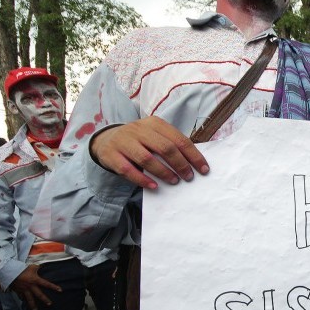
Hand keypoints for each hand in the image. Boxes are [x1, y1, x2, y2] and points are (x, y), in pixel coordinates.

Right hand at [9, 265, 61, 309]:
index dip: (54, 287)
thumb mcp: (32, 267)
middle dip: (45, 300)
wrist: (9, 272)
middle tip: (50, 304)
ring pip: (29, 299)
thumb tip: (41, 267)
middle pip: (39, 294)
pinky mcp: (18, 291)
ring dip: (32, 305)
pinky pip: (21, 296)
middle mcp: (31, 286)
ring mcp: (24, 290)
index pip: (47, 284)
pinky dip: (23, 299)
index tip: (60, 290)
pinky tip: (25, 303)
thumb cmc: (22, 269)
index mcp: (35, 280)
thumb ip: (37, 268)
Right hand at [90, 116, 209, 189]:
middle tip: (188, 177)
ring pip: (147, 158)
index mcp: (154, 123)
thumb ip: (170, 144)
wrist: (106, 140)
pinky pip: (128, 170)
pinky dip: (142, 179)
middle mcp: (139, 130)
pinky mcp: (111, 155)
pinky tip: (153, 186)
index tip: (204, 169)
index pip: (179, 139)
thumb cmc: (139, 140)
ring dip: (163, 172)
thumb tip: (194, 162)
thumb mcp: (154, 135)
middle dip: (180, 164)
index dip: (193, 155)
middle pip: (165, 148)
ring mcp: (124, 141)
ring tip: (174, 181)